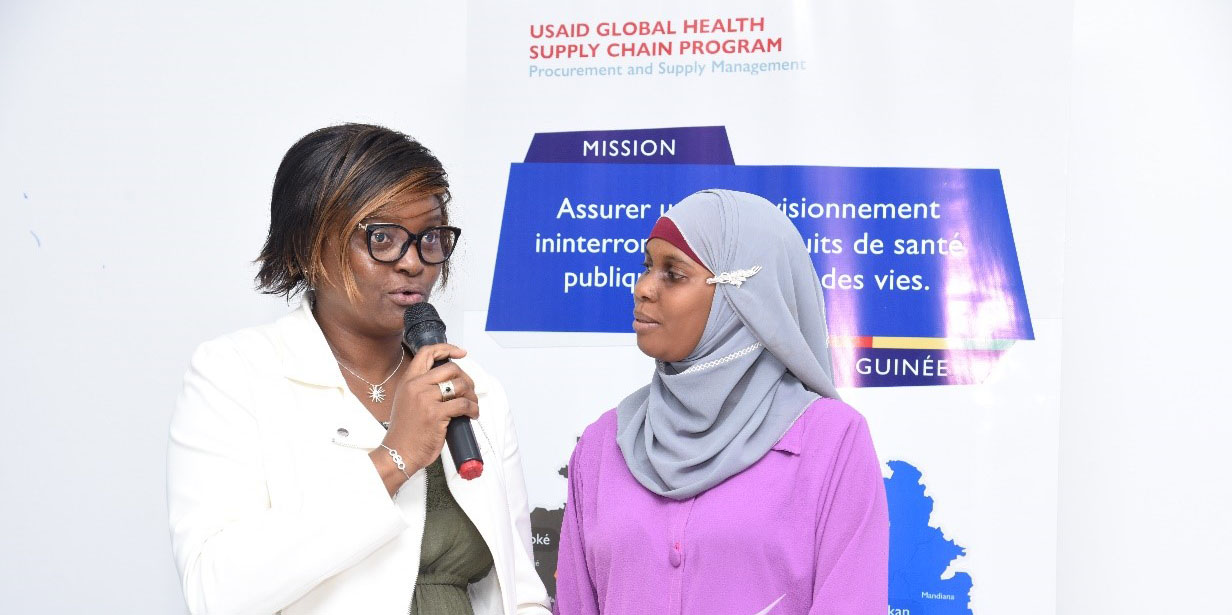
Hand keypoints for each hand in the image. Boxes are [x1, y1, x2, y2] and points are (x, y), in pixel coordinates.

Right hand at [369, 343, 478, 494]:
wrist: (398, 453)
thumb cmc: (406, 432)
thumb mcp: (407, 401)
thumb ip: (422, 388)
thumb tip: (449, 383)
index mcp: (408, 381)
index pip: (426, 353)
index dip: (447, 349)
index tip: (461, 353)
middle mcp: (416, 386)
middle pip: (451, 368)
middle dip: (466, 379)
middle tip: (469, 392)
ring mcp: (425, 399)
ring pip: (460, 385)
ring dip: (472, 396)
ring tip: (472, 406)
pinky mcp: (436, 414)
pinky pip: (463, 405)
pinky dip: (473, 409)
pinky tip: (472, 415)